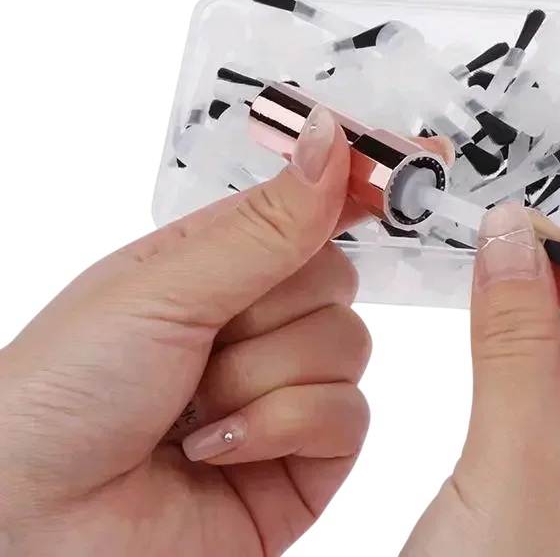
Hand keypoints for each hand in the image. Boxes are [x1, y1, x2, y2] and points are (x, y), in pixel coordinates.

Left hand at [0, 108, 450, 555]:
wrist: (33, 531)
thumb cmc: (60, 392)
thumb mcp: (164, 286)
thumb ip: (265, 225)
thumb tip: (330, 140)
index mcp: (221, 262)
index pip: (310, 206)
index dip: (360, 182)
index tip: (422, 150)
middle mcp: (257, 321)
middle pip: (338, 277)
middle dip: (274, 310)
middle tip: (208, 336)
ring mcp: (284, 389)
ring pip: (349, 346)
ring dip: (265, 377)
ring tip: (196, 407)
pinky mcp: (303, 458)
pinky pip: (349, 418)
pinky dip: (282, 428)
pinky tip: (219, 448)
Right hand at [402, 203, 559, 556]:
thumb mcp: (513, 465)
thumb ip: (515, 339)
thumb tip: (514, 240)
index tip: (541, 244)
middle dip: (553, 391)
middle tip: (502, 415)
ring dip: (523, 440)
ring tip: (492, 507)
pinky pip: (551, 471)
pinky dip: (512, 465)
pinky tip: (486, 521)